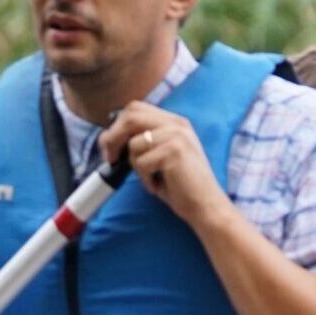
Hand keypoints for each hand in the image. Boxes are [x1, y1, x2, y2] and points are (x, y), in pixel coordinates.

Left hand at [100, 102, 224, 225]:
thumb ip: (144, 141)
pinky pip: (141, 163)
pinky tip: (159, 186)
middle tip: (111, 159)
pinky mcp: (174, 152)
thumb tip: (109, 138)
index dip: (117, 125)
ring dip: (136, 167)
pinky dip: (145, 179)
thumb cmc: (181, 186)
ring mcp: (177, 136)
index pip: (136, 108)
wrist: (206, 206)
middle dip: (113, 138)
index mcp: (174, 122)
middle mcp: (177, 124)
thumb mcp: (162, 156)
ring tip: (152, 179)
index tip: (109, 145)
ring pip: (134, 144)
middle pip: (131, 117)